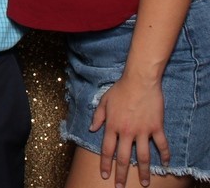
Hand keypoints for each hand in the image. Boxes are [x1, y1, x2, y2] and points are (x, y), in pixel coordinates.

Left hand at [90, 72, 167, 187]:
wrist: (139, 81)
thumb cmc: (120, 89)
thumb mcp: (104, 101)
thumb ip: (98, 116)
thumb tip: (92, 129)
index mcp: (112, 126)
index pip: (107, 150)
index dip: (105, 164)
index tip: (105, 175)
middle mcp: (126, 131)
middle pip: (123, 158)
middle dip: (121, 174)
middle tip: (120, 187)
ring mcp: (142, 130)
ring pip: (143, 156)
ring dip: (144, 171)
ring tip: (144, 183)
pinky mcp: (156, 127)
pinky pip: (161, 145)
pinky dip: (164, 155)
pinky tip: (165, 164)